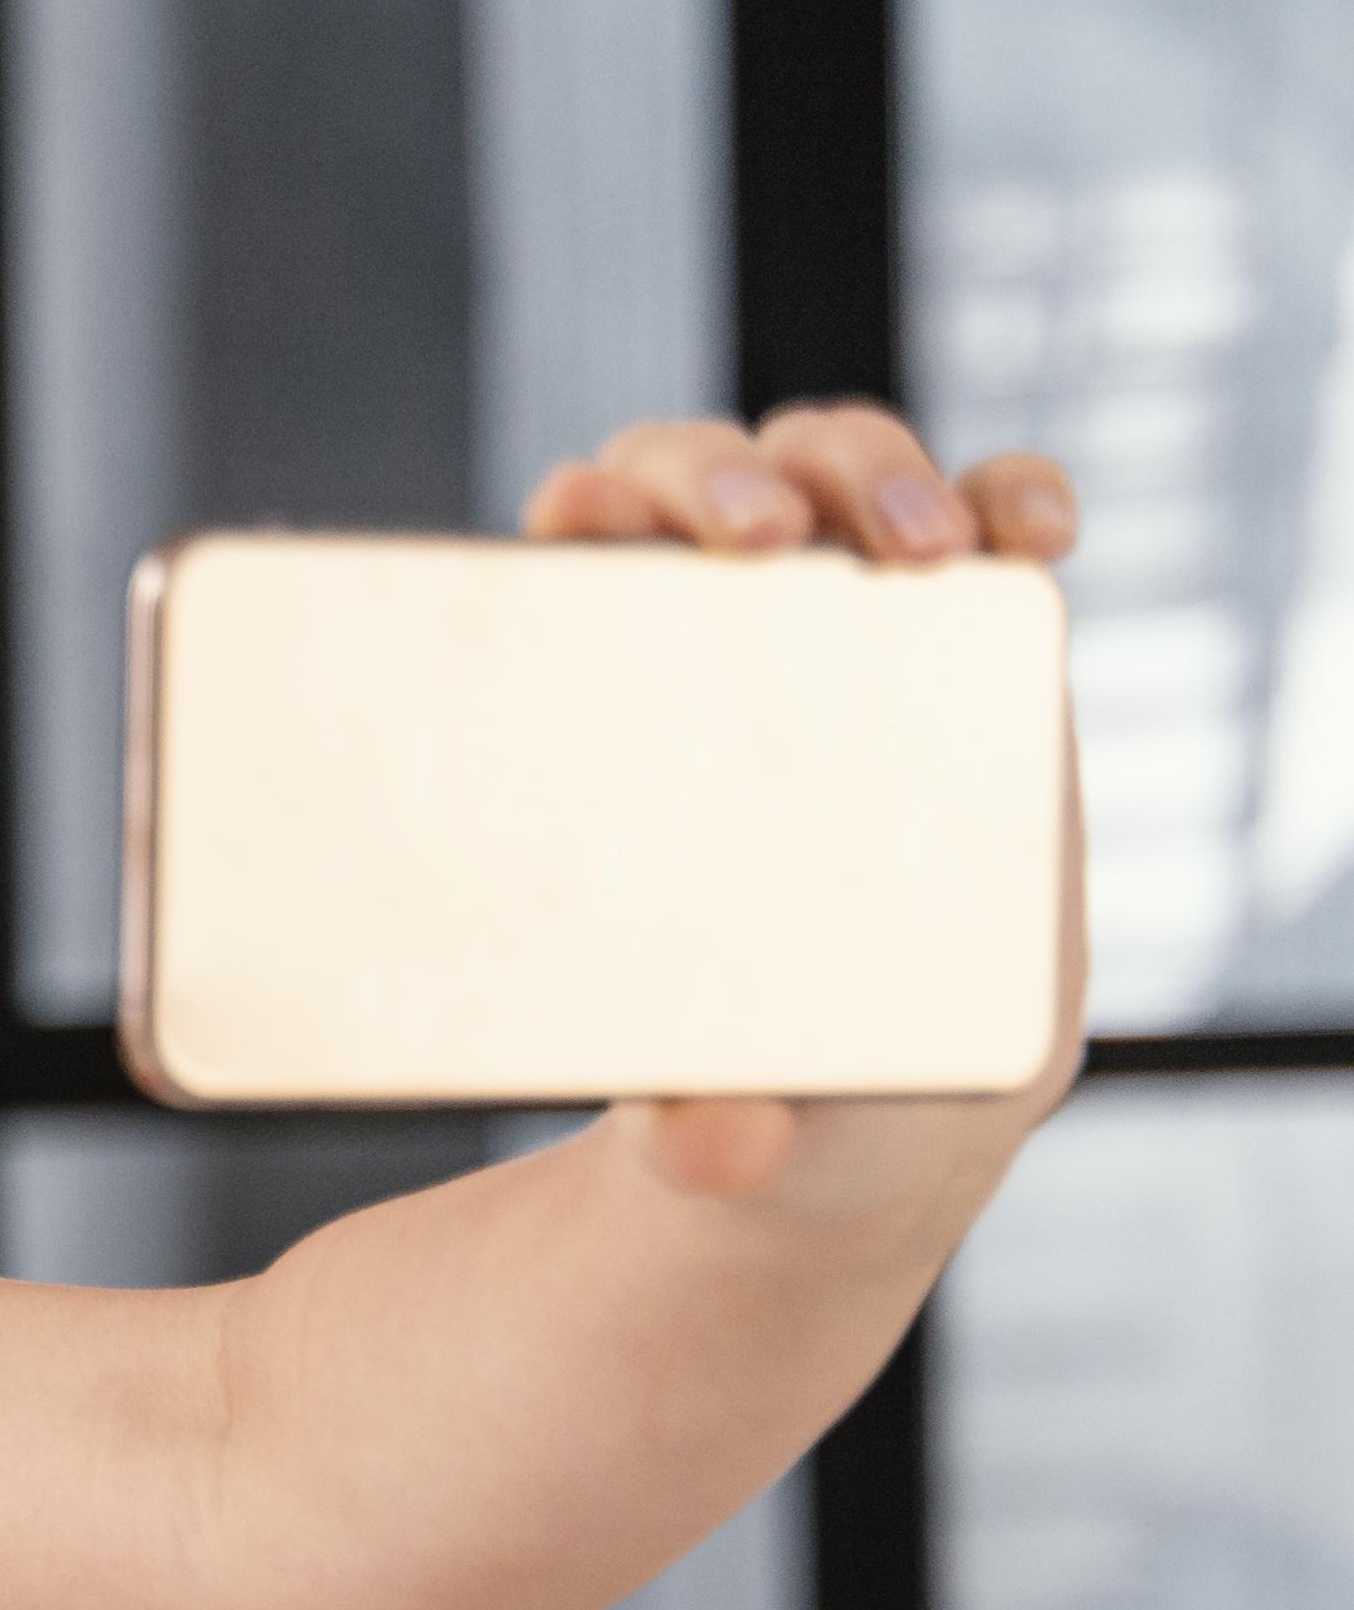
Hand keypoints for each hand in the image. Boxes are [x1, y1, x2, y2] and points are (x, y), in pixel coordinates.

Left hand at [518, 398, 1087, 1204]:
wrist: (863, 1112)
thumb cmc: (746, 1096)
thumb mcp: (720, 1127)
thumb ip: (703, 1135)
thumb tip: (698, 1139)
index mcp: (603, 721)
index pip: (570, 563)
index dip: (582, 513)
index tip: (591, 523)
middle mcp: (708, 642)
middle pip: (697, 477)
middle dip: (727, 473)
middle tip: (766, 541)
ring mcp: (845, 625)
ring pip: (838, 470)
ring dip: (874, 472)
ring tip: (920, 549)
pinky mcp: (968, 644)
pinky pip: (993, 522)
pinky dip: (1015, 496)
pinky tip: (1038, 533)